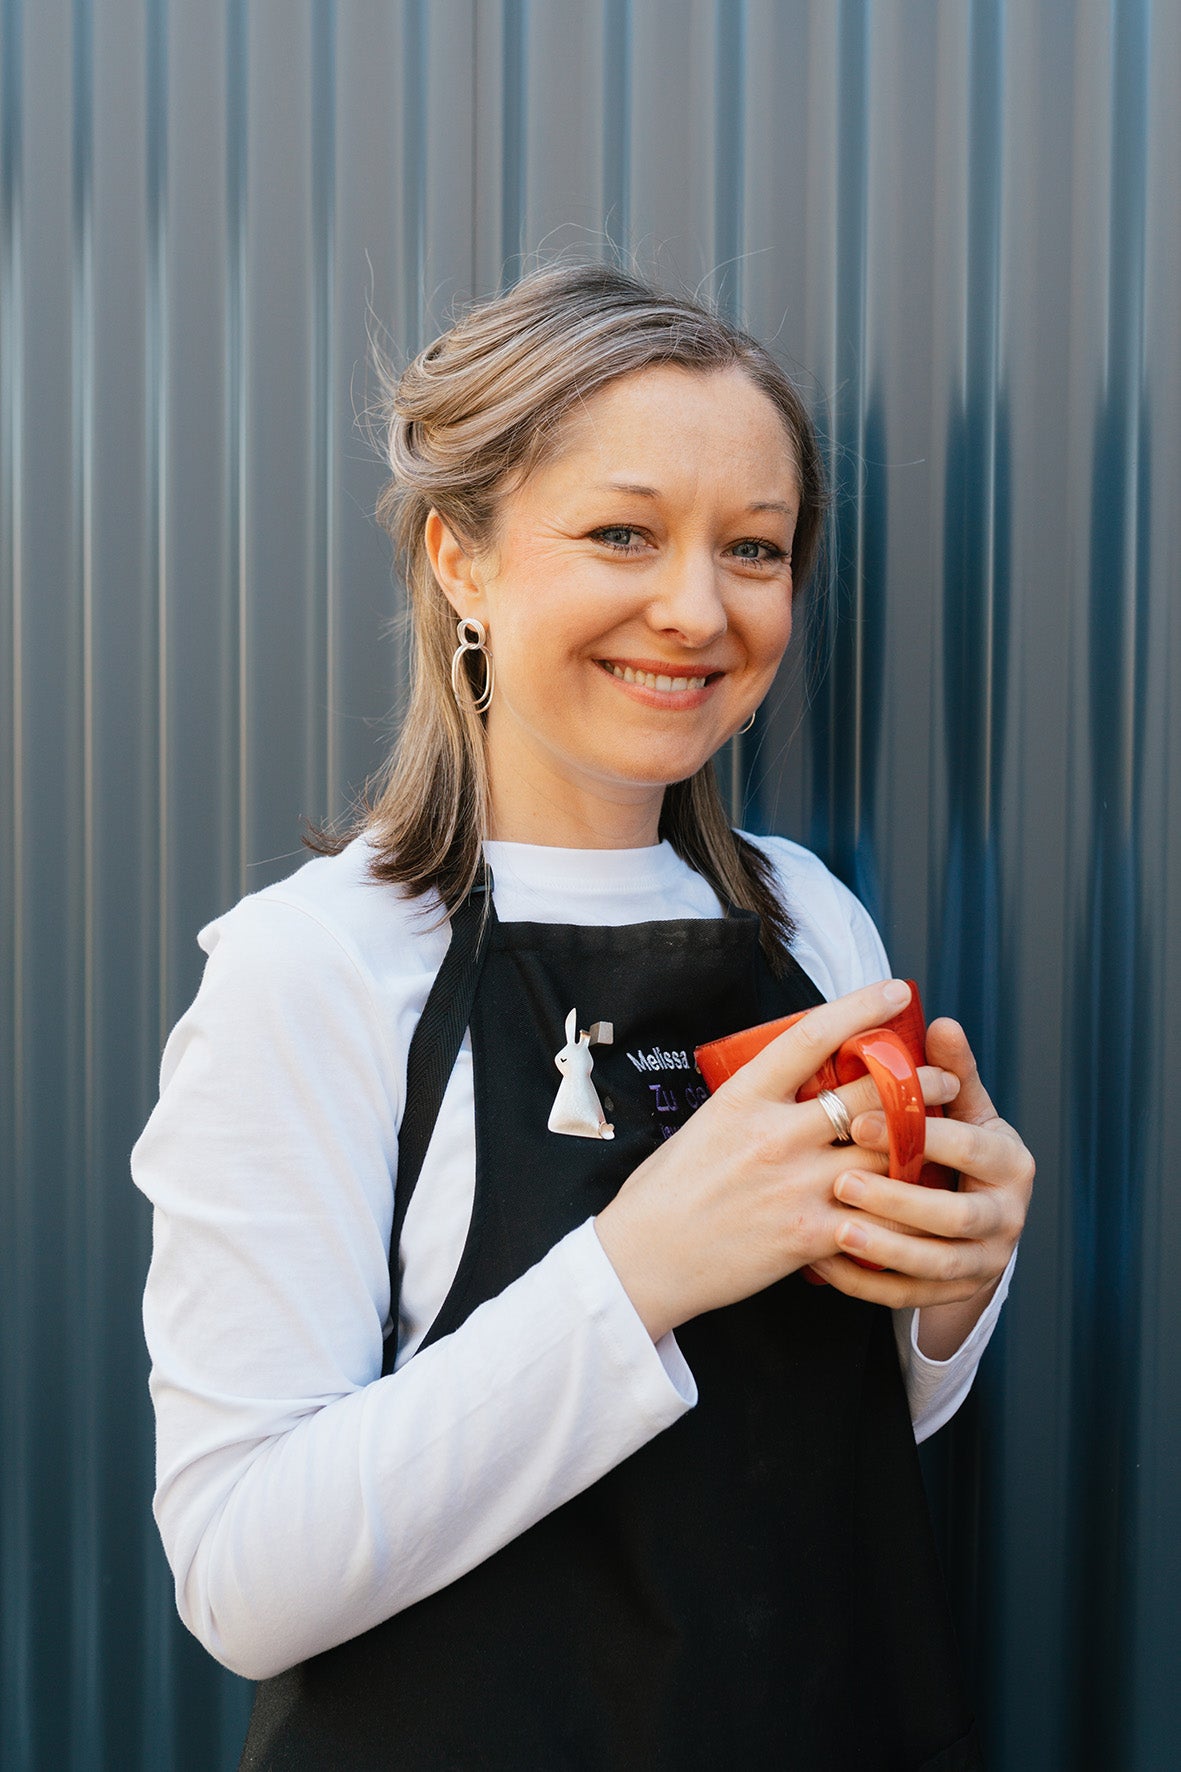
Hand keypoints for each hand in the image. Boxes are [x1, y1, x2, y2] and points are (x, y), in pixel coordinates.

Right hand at [593, 980, 959, 1341]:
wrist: (645, 1259)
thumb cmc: (667, 1190)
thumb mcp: (705, 1123)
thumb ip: (755, 1102)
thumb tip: (797, 1082)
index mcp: (743, 1096)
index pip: (812, 1035)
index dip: (862, 1006)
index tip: (896, 991)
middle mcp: (774, 1134)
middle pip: (867, 1093)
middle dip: (918, 1082)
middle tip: (945, 1078)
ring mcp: (794, 1184)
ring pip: (883, 1153)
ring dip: (922, 1143)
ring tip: (948, 1137)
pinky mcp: (808, 1234)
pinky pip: (874, 1214)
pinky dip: (900, 1206)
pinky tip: (920, 1202)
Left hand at [808, 1017, 1033, 1350]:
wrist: (978, 1219)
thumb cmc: (959, 1147)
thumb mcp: (965, 1109)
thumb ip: (951, 1071)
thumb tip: (940, 1023)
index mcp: (1011, 1163)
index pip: (972, 1148)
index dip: (922, 1134)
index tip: (861, 1119)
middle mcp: (1007, 1217)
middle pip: (956, 1216)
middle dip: (898, 1200)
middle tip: (840, 1181)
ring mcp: (984, 1262)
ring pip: (936, 1264)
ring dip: (885, 1248)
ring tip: (834, 1228)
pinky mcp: (953, 1295)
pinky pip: (908, 1296)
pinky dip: (866, 1282)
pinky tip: (824, 1263)